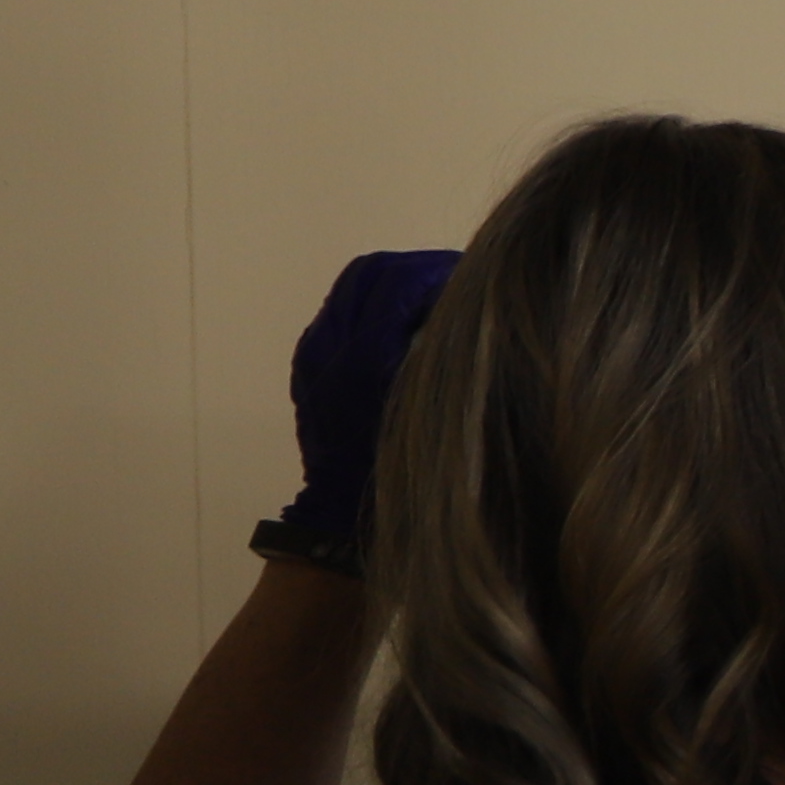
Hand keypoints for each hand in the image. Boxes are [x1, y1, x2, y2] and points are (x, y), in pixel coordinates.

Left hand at [256, 249, 457, 574]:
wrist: (340, 515)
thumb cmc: (403, 471)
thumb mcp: (440, 414)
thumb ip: (448, 358)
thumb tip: (472, 309)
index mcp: (364, 357)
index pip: (399, 279)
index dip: (440, 270)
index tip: (476, 279)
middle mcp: (330, 346)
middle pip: (370, 272)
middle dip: (415, 269)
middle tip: (455, 283)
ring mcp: (314, 353)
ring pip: (352, 288)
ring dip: (393, 284)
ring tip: (432, 302)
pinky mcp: (309, 364)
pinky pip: (342, 314)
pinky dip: (375, 308)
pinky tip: (402, 331)